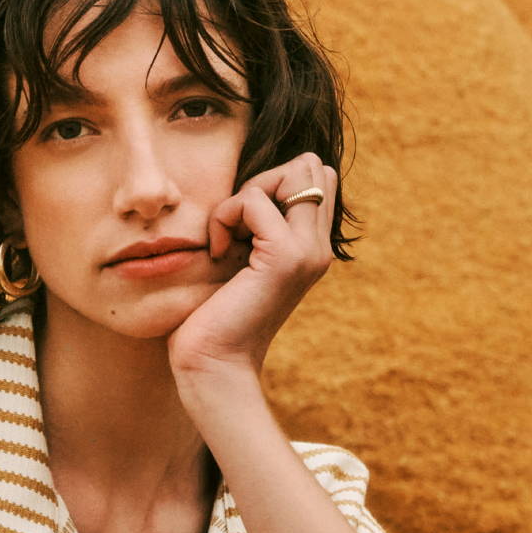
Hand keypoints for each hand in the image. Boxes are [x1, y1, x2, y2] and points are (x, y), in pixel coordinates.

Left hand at [168, 154, 337, 385]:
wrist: (212, 366)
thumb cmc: (213, 319)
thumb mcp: (240, 261)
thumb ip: (255, 227)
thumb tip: (247, 189)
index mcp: (312, 249)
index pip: (315, 177)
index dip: (273, 184)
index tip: (243, 226)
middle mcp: (319, 249)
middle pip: (310, 166)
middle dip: (264, 181)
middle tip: (237, 226)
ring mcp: (308, 252)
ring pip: (293, 172)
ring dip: (246, 195)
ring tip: (228, 239)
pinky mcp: (285, 258)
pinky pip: (253, 200)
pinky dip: (224, 216)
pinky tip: (218, 253)